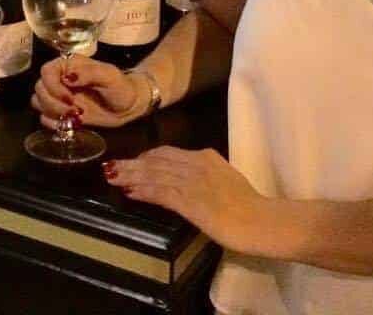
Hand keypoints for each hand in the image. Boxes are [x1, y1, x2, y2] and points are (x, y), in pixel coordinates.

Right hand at [31, 56, 147, 128]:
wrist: (128, 106)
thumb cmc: (120, 86)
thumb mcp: (109, 76)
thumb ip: (89, 73)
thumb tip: (67, 77)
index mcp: (70, 64)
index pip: (46, 71)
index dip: (52, 86)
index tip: (69, 97)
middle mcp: (60, 79)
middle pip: (40, 89)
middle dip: (54, 103)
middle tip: (75, 111)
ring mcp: (59, 96)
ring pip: (38, 103)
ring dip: (53, 113)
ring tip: (74, 117)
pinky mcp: (61, 112)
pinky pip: (44, 118)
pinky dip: (54, 123)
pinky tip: (71, 124)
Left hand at [102, 146, 270, 255]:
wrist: (260, 220)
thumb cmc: (249, 206)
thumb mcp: (226, 181)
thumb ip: (208, 176)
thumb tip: (192, 182)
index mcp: (207, 157)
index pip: (169, 152)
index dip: (147, 157)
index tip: (134, 162)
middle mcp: (197, 163)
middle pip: (157, 160)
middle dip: (133, 164)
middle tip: (112, 167)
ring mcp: (192, 181)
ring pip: (154, 174)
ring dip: (131, 176)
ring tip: (112, 177)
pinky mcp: (190, 200)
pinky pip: (160, 192)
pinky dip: (142, 190)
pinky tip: (129, 192)